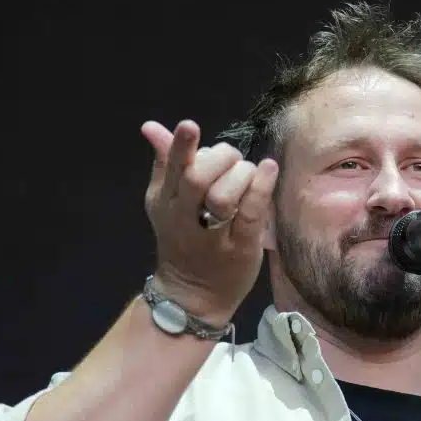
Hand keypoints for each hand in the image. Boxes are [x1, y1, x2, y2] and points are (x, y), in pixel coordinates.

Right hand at [140, 119, 279, 321]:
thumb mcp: (166, 202)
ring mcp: (214, 236)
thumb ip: (165, 163)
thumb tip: (152, 127)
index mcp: (166, 201)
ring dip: (240, 174)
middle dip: (218, 158)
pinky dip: (260, 189)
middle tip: (230, 156)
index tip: (190, 125)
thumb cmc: (184, 240)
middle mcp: (186, 218)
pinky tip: (268, 169)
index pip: (171, 169)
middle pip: (197, 179)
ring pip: (224, 196)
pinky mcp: (241, 248)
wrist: (192, 295)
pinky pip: (250, 214)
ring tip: (247, 172)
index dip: (180, 146)